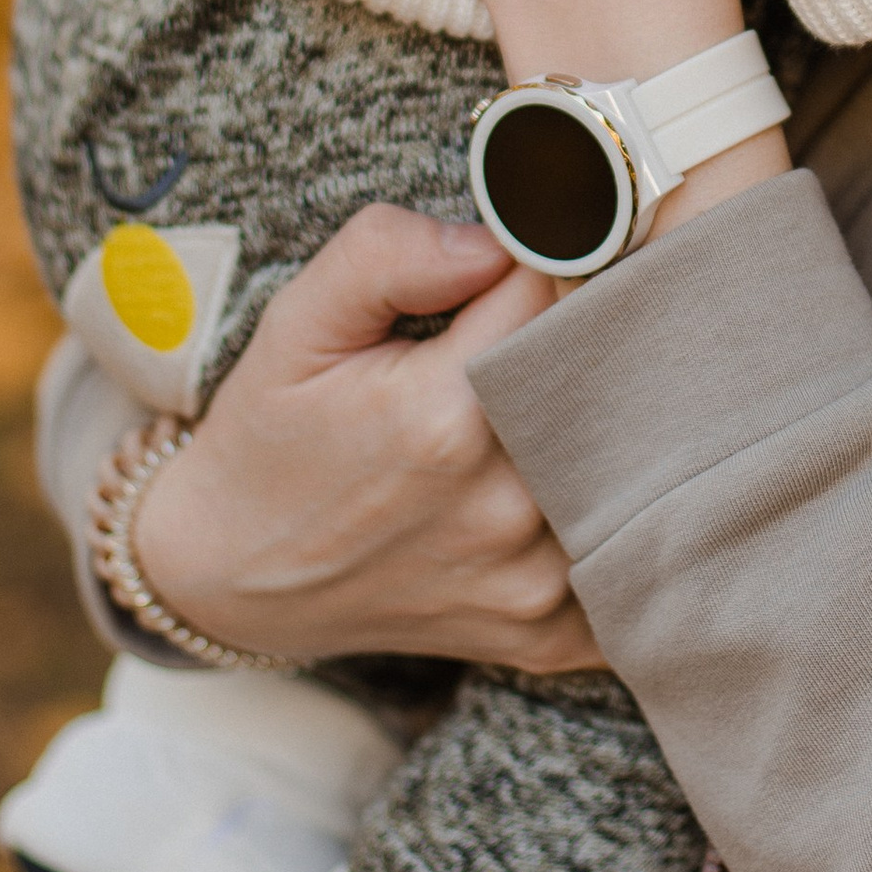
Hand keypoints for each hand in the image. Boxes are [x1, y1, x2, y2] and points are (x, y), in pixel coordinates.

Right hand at [131, 204, 597, 671]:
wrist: (234, 574)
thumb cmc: (272, 439)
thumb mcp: (299, 323)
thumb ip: (388, 254)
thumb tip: (498, 238)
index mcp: (446, 414)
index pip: (563, 291)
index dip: (561, 259)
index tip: (548, 256)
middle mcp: (503, 503)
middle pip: (618, 377)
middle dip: (603, 337)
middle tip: (575, 320)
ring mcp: (532, 579)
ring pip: (637, 462)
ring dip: (620, 422)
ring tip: (579, 398)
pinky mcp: (548, 633)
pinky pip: (632, 558)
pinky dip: (626, 517)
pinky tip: (594, 486)